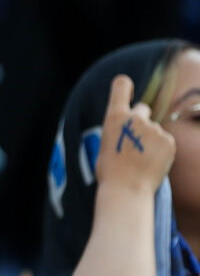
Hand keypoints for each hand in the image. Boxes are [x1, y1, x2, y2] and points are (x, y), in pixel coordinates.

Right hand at [96, 75, 174, 194]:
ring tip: (141, 160)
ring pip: (154, 130)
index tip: (127, 92)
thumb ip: (119, 130)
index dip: (125, 87)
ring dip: (150, 140)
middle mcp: (136, 118)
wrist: (126, 189)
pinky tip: (151, 163)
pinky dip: (160, 150)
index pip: (121, 86)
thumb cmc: (110, 171)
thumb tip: (127, 130)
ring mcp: (154, 129)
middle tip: (135, 141)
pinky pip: (165, 141)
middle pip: (142, 109)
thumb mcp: (106, 143)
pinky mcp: (169, 141)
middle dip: (140, 120)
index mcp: (115, 117)